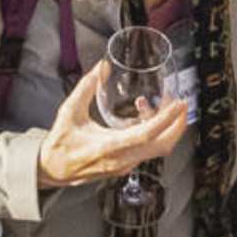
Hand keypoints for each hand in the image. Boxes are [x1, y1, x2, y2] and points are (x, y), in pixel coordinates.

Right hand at [38, 51, 192, 189]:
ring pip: (156, 148)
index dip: (166, 120)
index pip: (146, 135)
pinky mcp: (125, 166)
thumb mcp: (70, 111)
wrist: (53, 170)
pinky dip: (153, 132)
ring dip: (165, 127)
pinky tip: (143, 115)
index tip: (179, 105)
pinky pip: (147, 150)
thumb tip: (101, 67)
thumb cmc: (61, 143)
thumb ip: (86, 87)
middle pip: (162, 146)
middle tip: (183, 104)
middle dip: (177, 125)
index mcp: (109, 146)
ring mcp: (125, 165)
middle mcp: (122, 159)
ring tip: (163, 104)